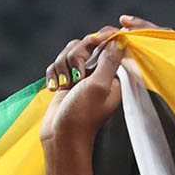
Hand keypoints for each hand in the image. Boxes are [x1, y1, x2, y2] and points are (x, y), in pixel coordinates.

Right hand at [39, 31, 127, 147]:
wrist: (60, 136)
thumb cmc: (82, 115)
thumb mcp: (99, 86)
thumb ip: (109, 61)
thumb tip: (120, 39)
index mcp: (114, 74)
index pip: (111, 44)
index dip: (102, 38)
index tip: (94, 40)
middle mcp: (99, 72)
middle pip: (86, 43)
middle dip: (76, 56)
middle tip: (77, 76)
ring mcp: (82, 75)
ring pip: (70, 51)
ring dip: (63, 66)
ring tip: (65, 86)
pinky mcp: (67, 79)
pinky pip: (57, 62)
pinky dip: (54, 73)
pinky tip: (56, 88)